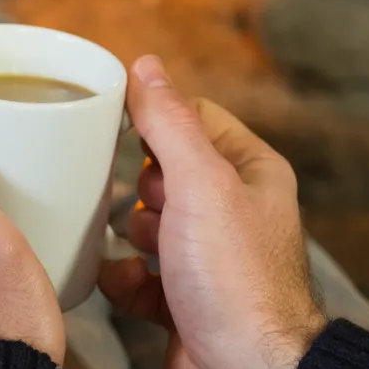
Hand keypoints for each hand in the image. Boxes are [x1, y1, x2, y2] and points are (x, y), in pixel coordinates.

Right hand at [99, 55, 324, 368]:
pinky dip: (124, 278)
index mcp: (251, 173)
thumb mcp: (201, 185)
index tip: (116, 122)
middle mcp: (234, 213)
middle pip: (165, 171)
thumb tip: (145, 66)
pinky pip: (138, 275)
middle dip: (140, 186)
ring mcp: (209, 259)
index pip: (194, 117)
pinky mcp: (185, 301)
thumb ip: (170, 123)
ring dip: (129, 234)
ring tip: (137, 245)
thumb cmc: (239, 283)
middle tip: (145, 201)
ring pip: (149, 224)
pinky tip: (124, 281)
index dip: (155, 119)